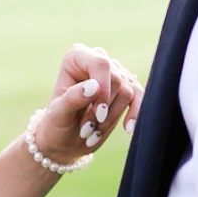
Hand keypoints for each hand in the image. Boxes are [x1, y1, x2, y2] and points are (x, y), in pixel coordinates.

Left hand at [30, 45, 143, 168]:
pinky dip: (136, 113)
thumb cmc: (58, 124)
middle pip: (116, 79)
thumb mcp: (59, 114)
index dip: (104, 89)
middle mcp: (97, 59)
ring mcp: (114, 72)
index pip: (101, 64)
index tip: (98, 115)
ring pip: (128, 91)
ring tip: (94, 134)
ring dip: (112, 117)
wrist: (66, 139)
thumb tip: (95, 86)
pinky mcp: (127, 87)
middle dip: (104, 110)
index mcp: (76, 57)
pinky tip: (128, 129)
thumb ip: (73, 98)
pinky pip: (140, 96)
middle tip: (86, 131)